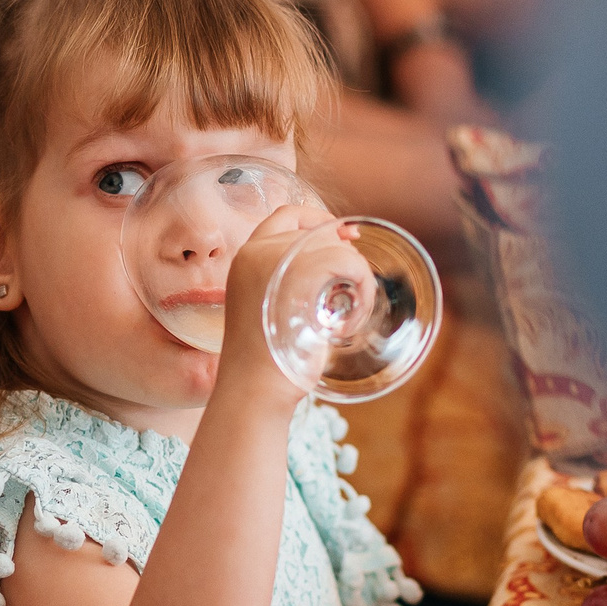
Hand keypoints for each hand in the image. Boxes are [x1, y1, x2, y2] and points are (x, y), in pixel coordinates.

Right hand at [214, 202, 345, 413]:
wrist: (253, 389)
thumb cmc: (265, 363)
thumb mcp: (269, 312)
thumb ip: (287, 286)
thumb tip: (332, 274)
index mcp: (245, 259)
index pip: (285, 216)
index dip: (318, 219)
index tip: (344, 237)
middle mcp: (255, 253)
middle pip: (316, 231)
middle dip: (344, 250)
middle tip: (357, 275)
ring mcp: (276, 262)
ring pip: (336, 248)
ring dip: (356, 274)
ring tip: (354, 310)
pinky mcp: (299, 277)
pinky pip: (348, 264)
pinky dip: (362, 285)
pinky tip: (356, 314)